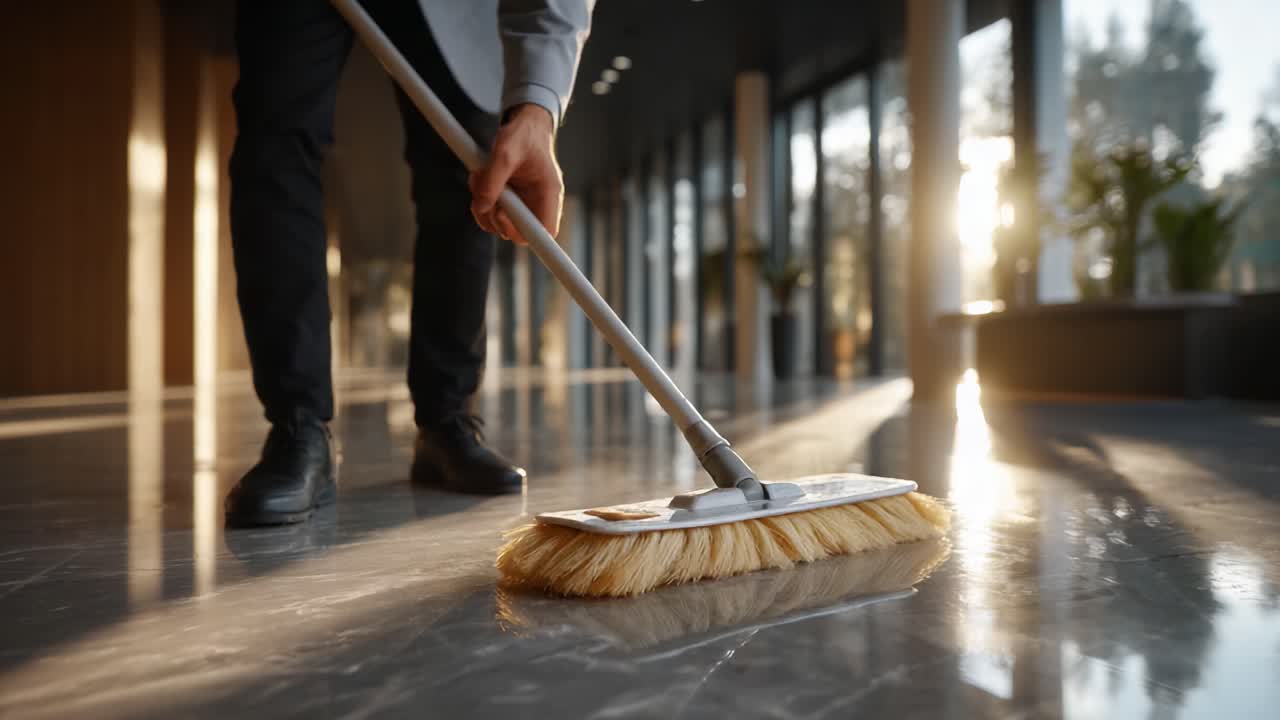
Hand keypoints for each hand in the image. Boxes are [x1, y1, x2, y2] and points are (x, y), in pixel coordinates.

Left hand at [469, 104, 561, 245]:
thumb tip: (482, 207)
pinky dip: (482, 200)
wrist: (524, 123)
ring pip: (502, 224)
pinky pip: (494, 211)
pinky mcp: (512, 199)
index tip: (501, 216)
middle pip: (519, 232)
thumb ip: (493, 181)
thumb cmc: (523, 134)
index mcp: (549, 193)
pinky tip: (478, 180)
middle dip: (495, 218)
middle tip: (483, 196)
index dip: (525, 234)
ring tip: (478, 179)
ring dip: (484, 208)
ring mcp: (525, 202)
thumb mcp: (505, 152)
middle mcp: (539, 202)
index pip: (546, 232)